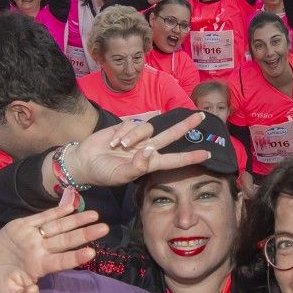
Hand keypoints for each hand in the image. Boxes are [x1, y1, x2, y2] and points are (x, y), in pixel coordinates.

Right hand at [0, 190, 108, 292]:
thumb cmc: (0, 286)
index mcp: (38, 267)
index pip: (60, 261)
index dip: (75, 257)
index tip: (91, 252)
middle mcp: (40, 250)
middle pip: (66, 241)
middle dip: (85, 234)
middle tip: (104, 228)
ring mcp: (32, 237)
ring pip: (58, 227)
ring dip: (76, 220)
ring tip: (94, 215)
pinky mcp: (22, 226)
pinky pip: (42, 217)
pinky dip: (56, 211)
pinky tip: (71, 206)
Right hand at [61, 112, 211, 187]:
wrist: (85, 161)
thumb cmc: (104, 173)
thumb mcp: (120, 175)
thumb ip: (136, 167)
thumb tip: (149, 152)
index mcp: (150, 163)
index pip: (175, 160)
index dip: (191, 157)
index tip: (208, 154)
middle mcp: (147, 148)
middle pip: (171, 135)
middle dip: (185, 126)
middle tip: (201, 116)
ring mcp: (137, 137)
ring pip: (146, 128)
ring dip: (131, 136)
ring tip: (115, 146)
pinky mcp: (126, 127)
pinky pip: (130, 124)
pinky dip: (120, 133)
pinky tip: (110, 142)